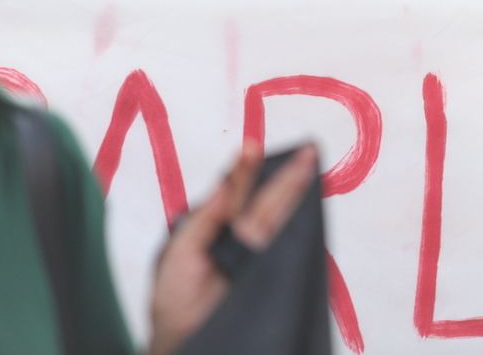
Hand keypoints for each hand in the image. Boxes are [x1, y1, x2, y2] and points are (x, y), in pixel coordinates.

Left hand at [148, 144, 317, 354]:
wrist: (184, 344)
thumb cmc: (174, 303)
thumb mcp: (176, 256)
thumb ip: (200, 221)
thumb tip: (220, 186)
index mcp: (214, 229)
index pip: (235, 194)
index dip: (245, 171)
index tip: (253, 148)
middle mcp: (239, 240)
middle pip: (266, 202)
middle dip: (284, 177)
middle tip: (303, 152)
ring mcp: (257, 258)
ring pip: (279, 220)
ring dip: (295, 194)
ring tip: (307, 167)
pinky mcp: (270, 277)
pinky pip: (287, 249)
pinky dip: (298, 228)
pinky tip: (306, 208)